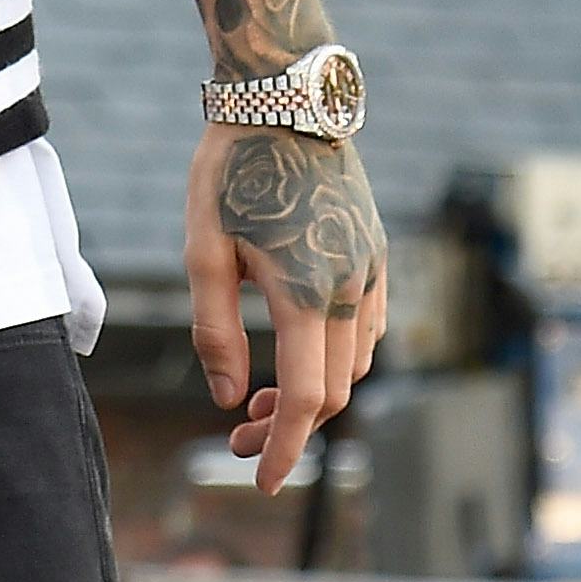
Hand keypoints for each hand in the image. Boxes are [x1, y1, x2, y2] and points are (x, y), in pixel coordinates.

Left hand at [186, 122, 386, 494]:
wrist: (285, 99)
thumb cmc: (233, 169)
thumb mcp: (204, 248)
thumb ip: (215, 329)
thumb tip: (230, 398)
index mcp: (306, 294)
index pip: (309, 400)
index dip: (286, 450)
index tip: (261, 482)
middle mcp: (351, 289)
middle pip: (334, 391)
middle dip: (291, 428)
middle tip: (239, 435)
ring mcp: (372, 271)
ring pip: (356, 363)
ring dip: (317, 394)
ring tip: (261, 395)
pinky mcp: (376, 252)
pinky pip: (367, 328)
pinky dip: (338, 357)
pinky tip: (300, 349)